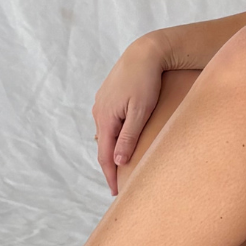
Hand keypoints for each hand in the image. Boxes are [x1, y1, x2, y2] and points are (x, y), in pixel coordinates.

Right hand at [91, 36, 165, 194]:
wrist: (145, 52)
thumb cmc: (146, 81)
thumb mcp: (140, 111)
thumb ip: (129, 136)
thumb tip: (117, 161)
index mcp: (105, 118)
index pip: (105, 155)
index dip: (111, 176)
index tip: (117, 192)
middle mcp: (99, 112)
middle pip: (103, 147)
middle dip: (111, 167)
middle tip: (120, 185)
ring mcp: (102, 103)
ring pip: (106, 134)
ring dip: (112, 151)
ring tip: (121, 167)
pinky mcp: (108, 97)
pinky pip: (109, 123)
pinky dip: (114, 136)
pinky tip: (121, 141)